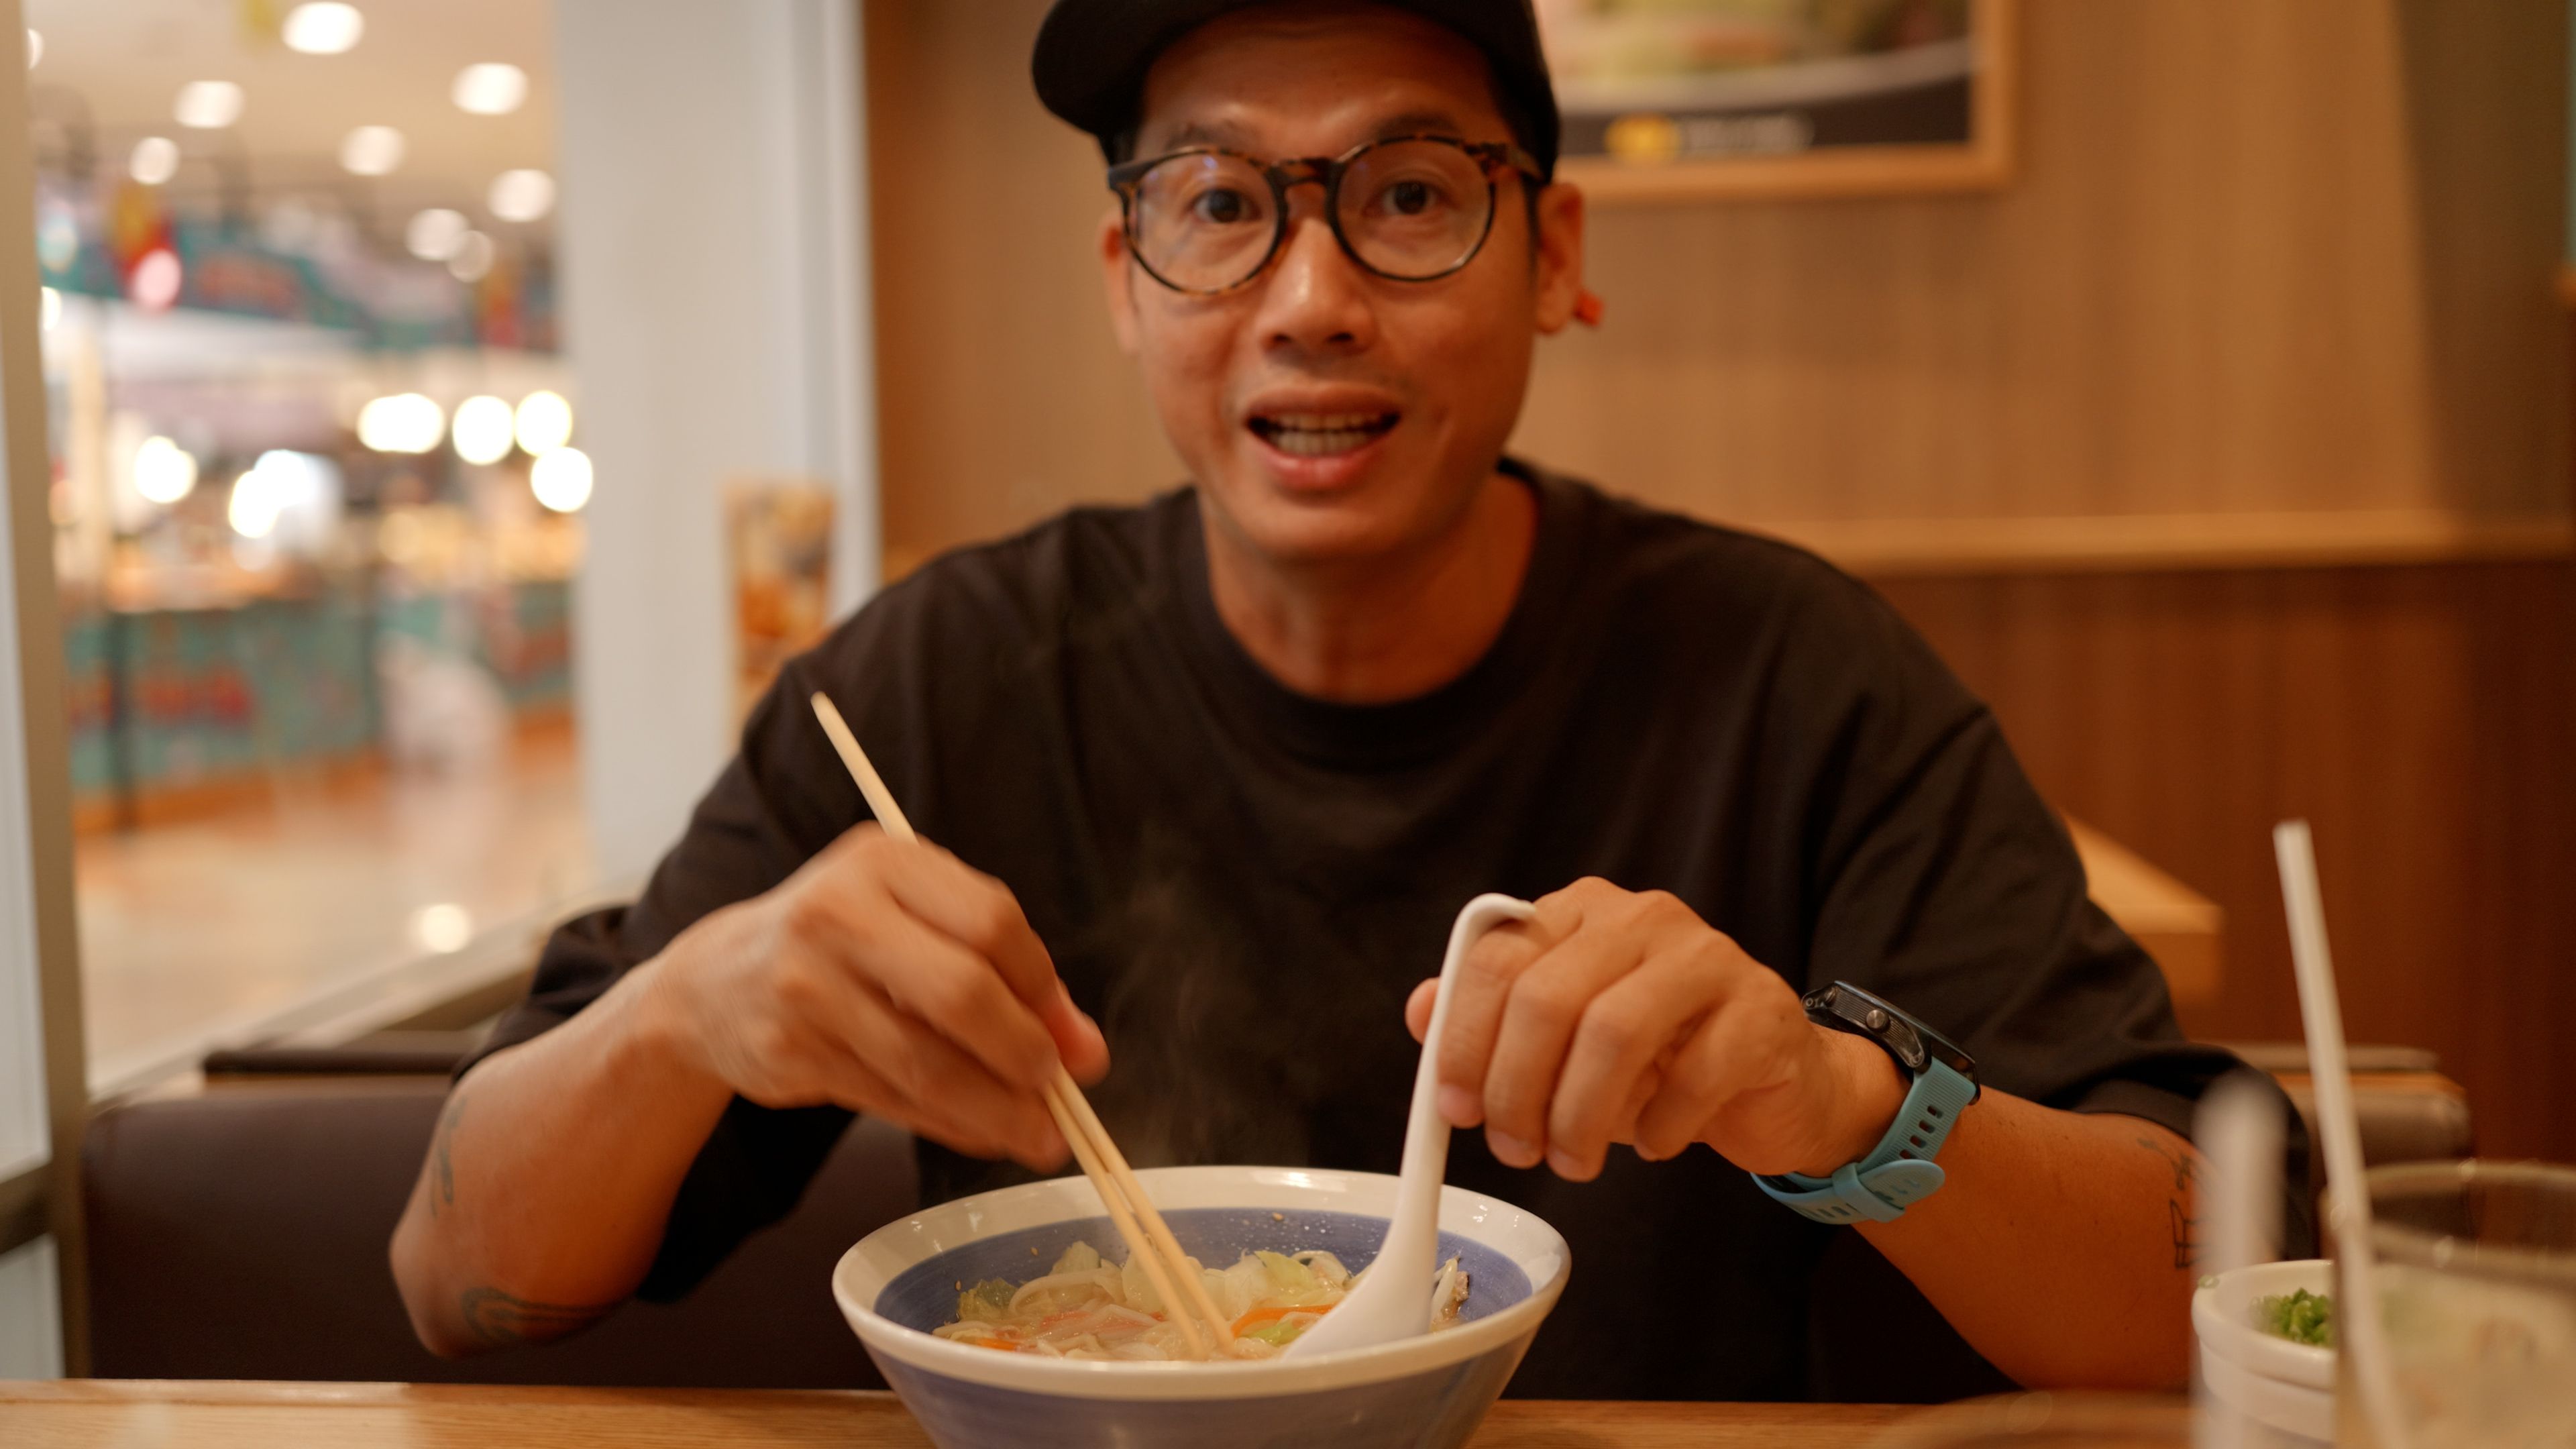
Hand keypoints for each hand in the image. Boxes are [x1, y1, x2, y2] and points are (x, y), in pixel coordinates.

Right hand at [638, 824, 1108, 1169]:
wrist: (715, 982)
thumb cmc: (844, 943)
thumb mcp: (913, 920)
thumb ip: (999, 967)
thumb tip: (1083, 1048)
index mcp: (884, 862)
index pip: (992, 922)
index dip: (1043, 988)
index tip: (1072, 1036)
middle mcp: (838, 914)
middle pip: (961, 993)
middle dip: (1024, 1053)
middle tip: (1060, 1091)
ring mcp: (806, 986)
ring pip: (926, 1064)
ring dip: (996, 1111)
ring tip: (1040, 1137)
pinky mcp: (790, 1052)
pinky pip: (892, 1100)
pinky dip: (949, 1125)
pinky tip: (982, 1133)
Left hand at [1403, 878, 1904, 1181]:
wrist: (1773, 1080)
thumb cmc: (1655, 1060)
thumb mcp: (1561, 1042)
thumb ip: (1490, 1021)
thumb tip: (1421, 1010)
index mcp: (1578, 913)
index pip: (1498, 959)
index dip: (1464, 1040)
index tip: (1455, 1108)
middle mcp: (1641, 918)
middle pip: (1549, 997)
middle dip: (1518, 1089)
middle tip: (1517, 1149)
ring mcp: (1708, 957)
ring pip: (1616, 1032)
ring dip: (1580, 1116)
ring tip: (1573, 1162)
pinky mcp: (1761, 1011)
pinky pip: (1695, 1074)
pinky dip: (1659, 1126)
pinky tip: (1652, 1143)